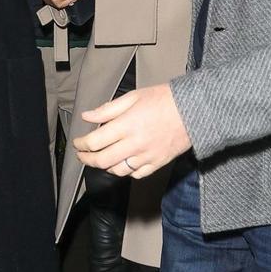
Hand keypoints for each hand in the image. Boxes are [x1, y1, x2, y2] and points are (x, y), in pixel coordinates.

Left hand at [73, 84, 191, 177]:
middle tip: (82, 155)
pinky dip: (125, 171)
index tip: (77, 142)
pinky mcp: (157, 163)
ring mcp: (147, 156)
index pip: (96, 141)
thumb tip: (87, 116)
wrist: (192, 110)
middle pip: (103, 160)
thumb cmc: (163, 99)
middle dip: (87, 159)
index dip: (82, 144)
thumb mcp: (133, 97)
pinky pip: (136, 174)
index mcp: (127, 124)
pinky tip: (121, 163)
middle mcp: (135, 143)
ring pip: (117, 171)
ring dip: (105, 167)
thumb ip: (108, 109)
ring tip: (100, 159)